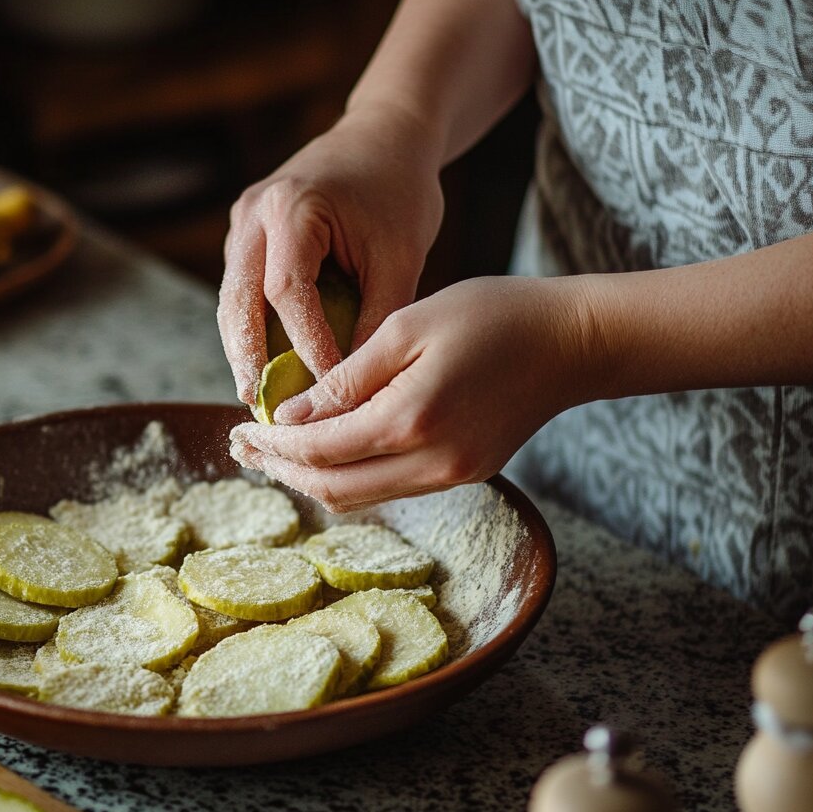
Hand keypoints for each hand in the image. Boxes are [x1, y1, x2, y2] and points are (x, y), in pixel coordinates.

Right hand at [218, 107, 444, 403]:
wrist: (384, 135)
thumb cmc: (401, 191)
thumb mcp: (402, 255)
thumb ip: (379, 316)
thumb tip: (357, 382)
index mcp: (295, 208)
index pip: (288, 294)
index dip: (304, 347)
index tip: (326, 390)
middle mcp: (256, 211)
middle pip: (238, 299)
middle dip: (248, 357)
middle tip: (258, 407)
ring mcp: (243, 219)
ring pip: (231, 297)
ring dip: (241, 347)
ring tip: (255, 396)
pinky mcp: (246, 231)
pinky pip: (241, 287)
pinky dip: (250, 326)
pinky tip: (264, 363)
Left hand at [228, 275, 601, 512]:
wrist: (572, 342)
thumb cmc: (491, 315)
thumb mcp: (407, 325)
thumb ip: (345, 377)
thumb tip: (289, 418)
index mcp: (410, 420)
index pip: (318, 451)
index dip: (273, 445)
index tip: (240, 429)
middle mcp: (430, 463)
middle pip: (333, 489)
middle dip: (282, 470)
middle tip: (243, 446)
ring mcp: (451, 476)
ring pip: (360, 497)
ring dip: (312, 478)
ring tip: (276, 452)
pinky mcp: (464, 475)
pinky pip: (391, 487)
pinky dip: (351, 474)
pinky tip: (329, 449)